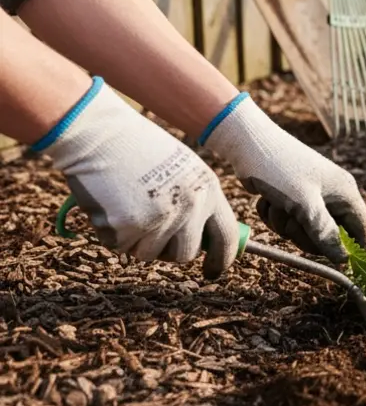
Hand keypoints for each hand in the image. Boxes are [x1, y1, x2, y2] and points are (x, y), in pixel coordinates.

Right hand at [35, 78, 238, 277]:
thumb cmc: (138, 149)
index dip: (221, 259)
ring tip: (126, 205)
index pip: (226, 236)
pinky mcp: (128, 228)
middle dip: (169, 251)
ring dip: (136, 240)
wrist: (99, 133)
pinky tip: (110, 204)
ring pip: (150, 254)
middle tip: (151, 232)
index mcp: (208, 189)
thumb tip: (202, 241)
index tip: (213, 271)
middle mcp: (190, 207)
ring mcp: (160, 219)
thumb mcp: (183, 169)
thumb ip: (196, 202)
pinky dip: (112, 232)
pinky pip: (121, 247)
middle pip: (185, 254)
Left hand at [201, 94, 365, 263]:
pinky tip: (266, 200)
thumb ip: (325, 233)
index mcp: (344, 192)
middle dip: (305, 234)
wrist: (247, 141)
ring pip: (306, 230)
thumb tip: (344, 260)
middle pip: (331, 235)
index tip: (348, 272)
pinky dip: (275, 216)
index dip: (358, 252)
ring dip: (285, 225)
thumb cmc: (279, 168)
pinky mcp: (293, 197)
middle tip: (291, 222)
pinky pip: (289, 221)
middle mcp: (333, 194)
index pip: (363, 229)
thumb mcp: (303, 204)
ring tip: (275, 205)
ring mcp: (313, 195)